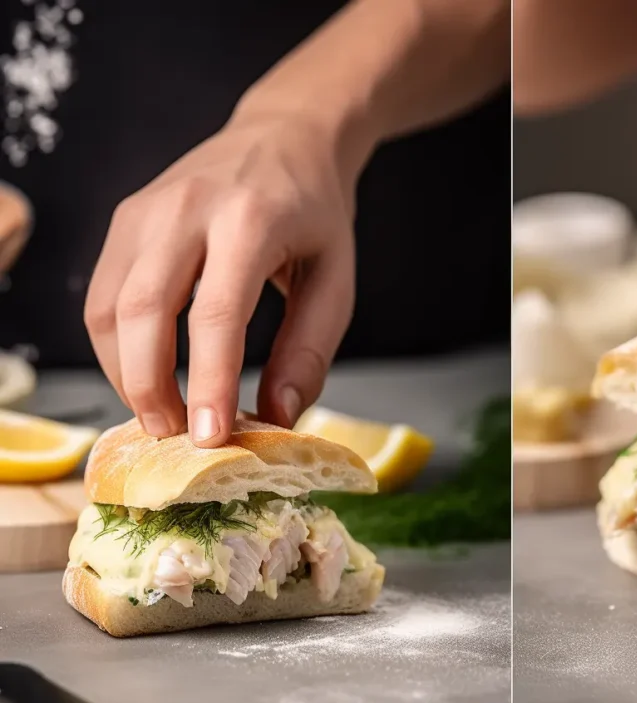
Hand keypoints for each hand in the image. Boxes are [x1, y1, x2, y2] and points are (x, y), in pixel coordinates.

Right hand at [84, 114, 367, 446]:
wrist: (286, 136)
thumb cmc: (316, 213)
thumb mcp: (336, 280)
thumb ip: (309, 351)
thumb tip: (277, 418)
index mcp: (251, 219)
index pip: (217, 313)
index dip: (209, 383)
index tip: (211, 437)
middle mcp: (188, 207)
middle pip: (143, 311)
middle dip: (150, 387)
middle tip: (175, 436)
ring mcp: (146, 209)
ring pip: (108, 307)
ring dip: (125, 372)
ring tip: (161, 414)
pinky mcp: (125, 219)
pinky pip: (104, 294)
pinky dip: (117, 346)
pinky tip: (147, 372)